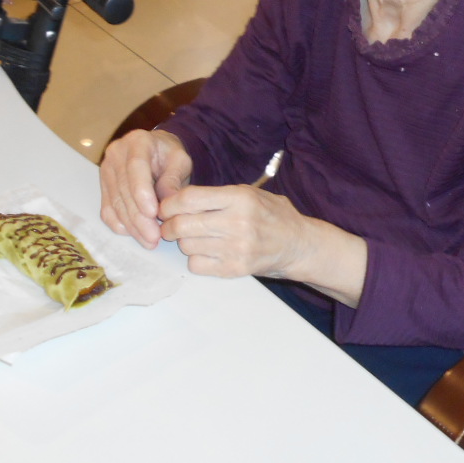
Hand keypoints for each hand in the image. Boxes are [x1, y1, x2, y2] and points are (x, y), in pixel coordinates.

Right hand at [99, 130, 192, 249]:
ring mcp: (106, 170)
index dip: (142, 192)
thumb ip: (173, 180)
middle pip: (124, 189)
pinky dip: (120, 225)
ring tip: (149, 241)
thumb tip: (167, 206)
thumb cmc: (170, 156)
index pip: (136, 167)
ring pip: (116, 203)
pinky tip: (135, 234)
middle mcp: (116, 154)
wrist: (156, 151)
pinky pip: (108, 210)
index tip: (153, 213)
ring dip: (132, 226)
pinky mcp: (104, 187)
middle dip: (139, 217)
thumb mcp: (180, 162)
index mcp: (137, 141)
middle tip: (154, 237)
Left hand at [157, 184, 311, 277]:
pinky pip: (196, 265)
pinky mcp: (235, 269)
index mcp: (239, 198)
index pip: (189, 199)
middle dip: (169, 226)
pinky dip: (195, 259)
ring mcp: (236, 248)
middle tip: (170, 226)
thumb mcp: (248, 193)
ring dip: (184, 242)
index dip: (169, 203)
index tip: (165, 208)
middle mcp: (237, 222)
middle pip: (182, 224)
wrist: (298, 244)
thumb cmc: (271, 214)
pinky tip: (205, 252)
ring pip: (187, 245)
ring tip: (194, 238)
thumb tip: (175, 198)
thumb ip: (215, 195)